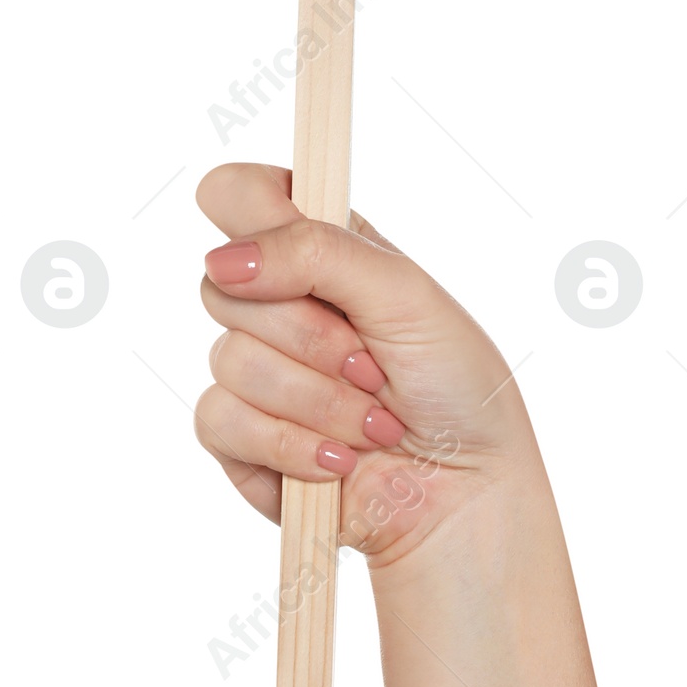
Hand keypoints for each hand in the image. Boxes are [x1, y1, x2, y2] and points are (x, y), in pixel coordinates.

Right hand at [193, 161, 539, 565]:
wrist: (466, 493)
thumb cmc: (455, 386)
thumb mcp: (405, 295)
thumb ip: (317, 253)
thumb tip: (225, 260)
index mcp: (316, 249)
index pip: (238, 193)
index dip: (250, 216)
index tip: (296, 257)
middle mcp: (278, 302)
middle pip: (221, 283)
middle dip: (311, 336)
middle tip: (372, 363)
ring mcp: (254, 370)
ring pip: (229, 360)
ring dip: (319, 401)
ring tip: (374, 421)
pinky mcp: (239, 438)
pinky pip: (221, 421)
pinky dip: (292, 445)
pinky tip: (340, 460)